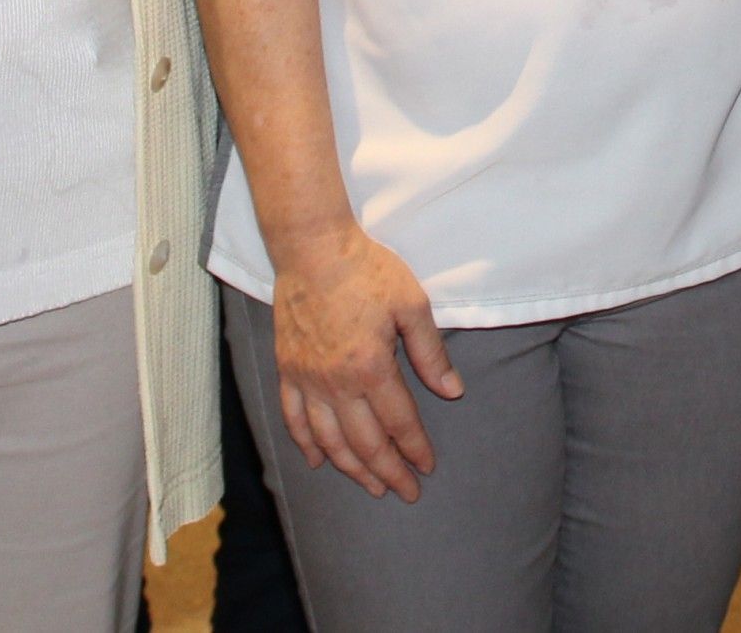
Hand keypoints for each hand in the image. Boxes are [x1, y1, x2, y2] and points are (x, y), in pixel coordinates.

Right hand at [271, 216, 461, 498]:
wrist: (313, 248)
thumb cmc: (367, 270)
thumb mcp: (411, 304)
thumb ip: (431, 352)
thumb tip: (453, 390)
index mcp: (371, 367)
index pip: (398, 423)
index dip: (415, 449)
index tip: (427, 468)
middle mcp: (336, 383)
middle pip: (364, 442)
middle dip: (387, 471)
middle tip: (404, 492)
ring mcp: (307, 379)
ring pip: (329, 440)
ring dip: (351, 469)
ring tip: (371, 485)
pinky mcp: (287, 370)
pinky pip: (293, 418)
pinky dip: (305, 444)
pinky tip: (317, 462)